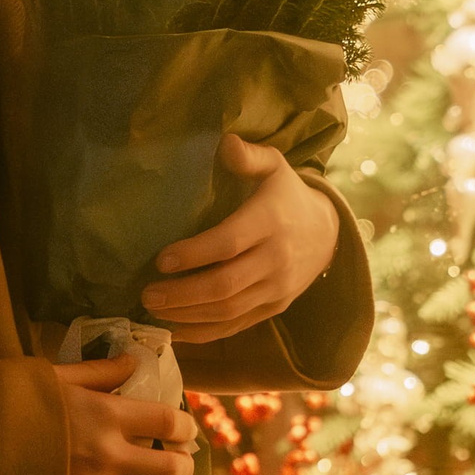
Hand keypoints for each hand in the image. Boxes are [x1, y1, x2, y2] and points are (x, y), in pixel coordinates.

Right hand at [52, 354, 197, 474]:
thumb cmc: (6, 400)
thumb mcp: (53, 375)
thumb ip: (98, 372)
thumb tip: (133, 360)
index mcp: (106, 414)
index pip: (168, 421)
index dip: (185, 427)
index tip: (185, 430)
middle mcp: (106, 456)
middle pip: (170, 469)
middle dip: (181, 467)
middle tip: (177, 464)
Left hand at [142, 134, 339, 344]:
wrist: (327, 233)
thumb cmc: (287, 195)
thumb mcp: (275, 166)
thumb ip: (249, 156)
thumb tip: (225, 142)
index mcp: (269, 221)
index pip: (229, 243)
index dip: (194, 254)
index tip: (160, 259)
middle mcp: (276, 259)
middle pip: (226, 285)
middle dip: (182, 294)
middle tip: (146, 293)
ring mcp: (276, 288)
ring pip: (229, 310)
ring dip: (188, 315)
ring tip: (153, 310)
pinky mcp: (274, 308)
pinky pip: (237, 326)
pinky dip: (205, 332)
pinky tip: (176, 330)